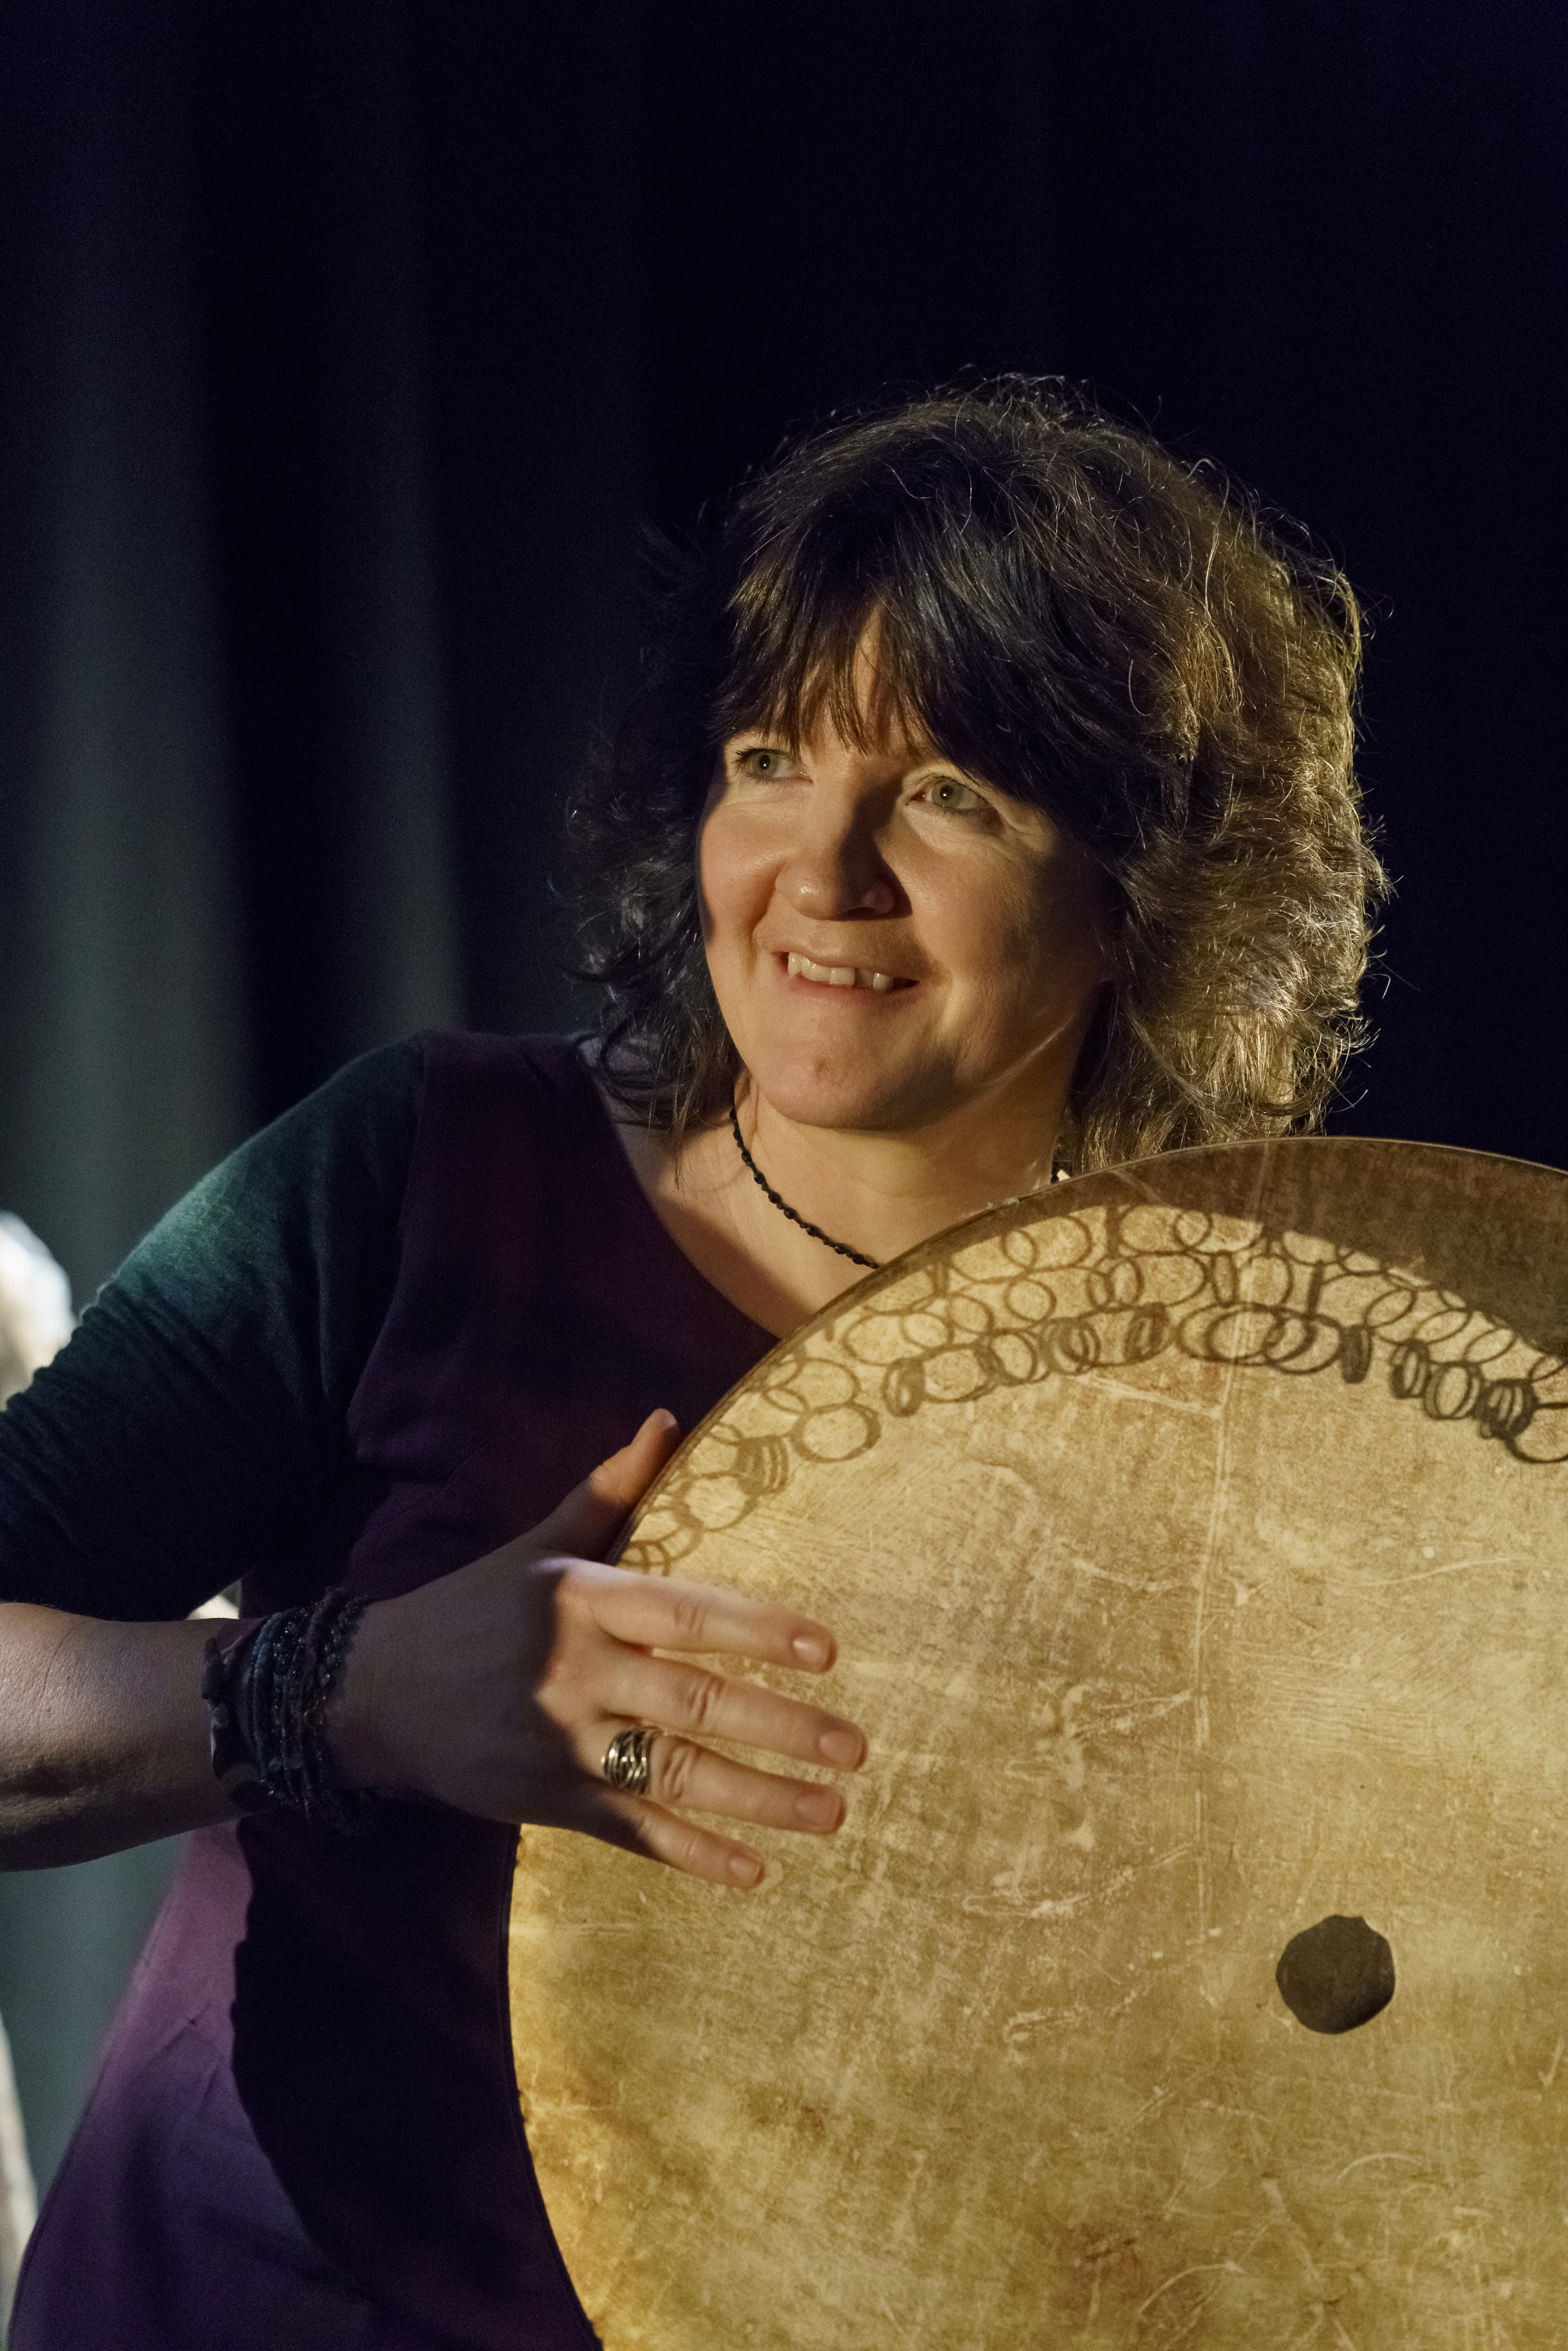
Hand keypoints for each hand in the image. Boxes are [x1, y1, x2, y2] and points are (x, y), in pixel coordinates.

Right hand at [330, 1411, 864, 1886]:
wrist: (376, 1694)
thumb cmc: (473, 1610)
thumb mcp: (539, 1549)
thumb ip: (609, 1490)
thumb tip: (667, 1418)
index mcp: (582, 1601)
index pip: (687, 1612)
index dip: (760, 1630)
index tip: (827, 1651)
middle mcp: (576, 1671)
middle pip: (697, 1702)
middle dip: (784, 1727)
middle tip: (855, 1745)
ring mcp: (564, 1743)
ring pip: (679, 1775)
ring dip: (762, 1798)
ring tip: (834, 1810)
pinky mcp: (550, 1802)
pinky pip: (636, 1832)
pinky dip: (696, 1856)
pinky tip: (755, 1873)